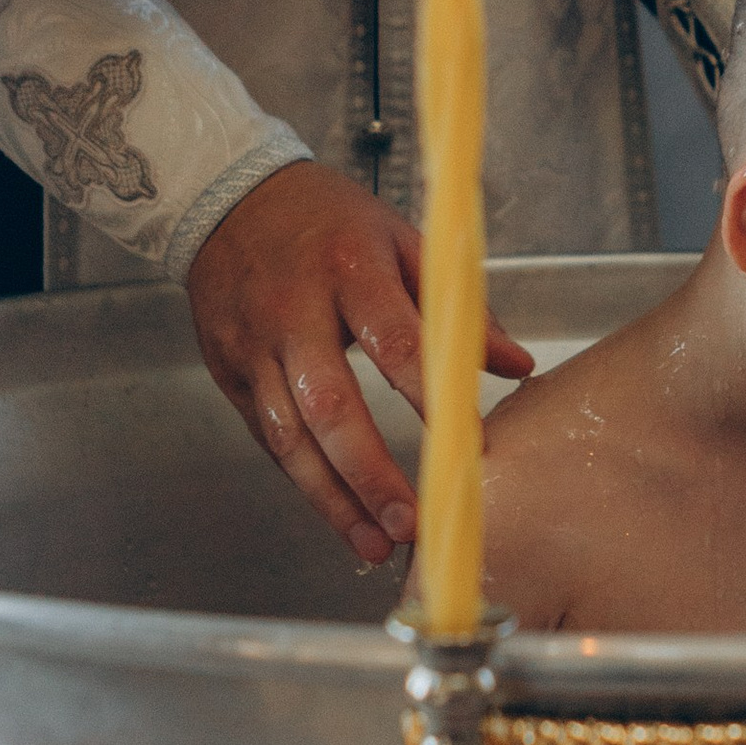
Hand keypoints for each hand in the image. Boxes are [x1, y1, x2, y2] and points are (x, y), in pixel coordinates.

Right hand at [186, 161, 534, 567]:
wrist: (227, 199)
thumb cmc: (327, 221)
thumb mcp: (402, 240)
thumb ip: (459, 308)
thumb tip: (518, 366)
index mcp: (348, 269)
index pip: (394, 343)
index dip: (430, 401)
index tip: (467, 445)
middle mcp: (294, 310)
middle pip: (330, 405)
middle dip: (370, 474)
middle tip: (409, 524)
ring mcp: (254, 346)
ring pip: (289, 436)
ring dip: (333, 499)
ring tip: (375, 545)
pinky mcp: (229, 373)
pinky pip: (267, 438)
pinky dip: (304, 481)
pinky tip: (338, 514)